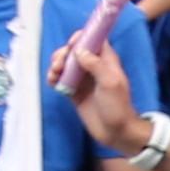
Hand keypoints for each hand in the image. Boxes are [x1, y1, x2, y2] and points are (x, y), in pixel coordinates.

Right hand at [50, 34, 148, 152]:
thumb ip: (95, 64)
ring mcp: (82, 79)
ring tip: (55, 74)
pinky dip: (53, 77)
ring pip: (65, 63)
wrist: (115, 132)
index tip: (72, 45)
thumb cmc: (117, 107)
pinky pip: (60, 78)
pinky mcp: (73, 91)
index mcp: (106, 61)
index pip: (93, 40)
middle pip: (74, 50)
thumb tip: (79, 50)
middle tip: (60, 64)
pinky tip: (52, 82)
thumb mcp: (110, 83)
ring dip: (56, 64)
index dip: (81, 38)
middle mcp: (93, 67)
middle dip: (64, 53)